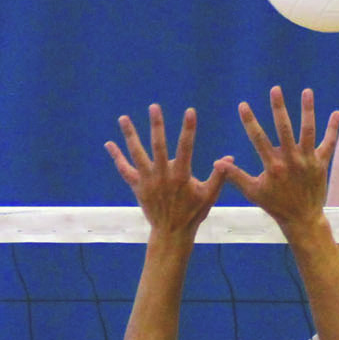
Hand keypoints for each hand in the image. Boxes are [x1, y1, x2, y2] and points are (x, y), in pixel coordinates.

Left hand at [105, 105, 227, 239]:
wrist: (172, 232)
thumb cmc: (193, 213)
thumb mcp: (210, 196)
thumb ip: (219, 176)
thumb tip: (229, 158)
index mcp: (181, 176)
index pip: (186, 148)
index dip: (188, 129)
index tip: (190, 111)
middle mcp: (162, 176)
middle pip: (158, 146)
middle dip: (157, 126)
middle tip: (154, 107)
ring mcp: (148, 181)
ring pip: (137, 154)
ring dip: (130, 135)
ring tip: (123, 118)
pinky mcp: (138, 187)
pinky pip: (124, 170)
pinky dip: (117, 157)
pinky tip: (109, 144)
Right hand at [219, 87, 338, 230]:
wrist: (302, 219)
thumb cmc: (275, 205)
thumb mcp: (253, 192)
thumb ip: (235, 176)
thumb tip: (217, 163)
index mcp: (273, 167)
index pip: (258, 139)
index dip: (250, 121)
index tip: (243, 105)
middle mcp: (291, 161)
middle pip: (284, 129)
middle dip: (279, 108)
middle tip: (275, 89)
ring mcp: (308, 161)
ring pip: (308, 131)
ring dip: (307, 111)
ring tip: (307, 91)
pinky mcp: (321, 164)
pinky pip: (329, 143)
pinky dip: (333, 128)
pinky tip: (336, 112)